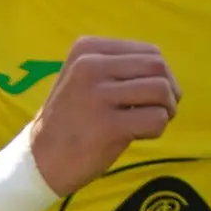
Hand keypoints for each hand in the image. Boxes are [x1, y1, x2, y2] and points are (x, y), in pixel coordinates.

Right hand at [30, 35, 181, 191]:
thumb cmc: (69, 120)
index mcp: (87, 49)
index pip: (148, 51)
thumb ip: (118, 68)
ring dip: (167, 109)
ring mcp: (98, 95)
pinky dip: (157, 129)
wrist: (40, 160)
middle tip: (162, 109)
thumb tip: (165, 73)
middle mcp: (91, 66)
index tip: (151, 95)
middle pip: (158, 67)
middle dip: (170, 90)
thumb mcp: (83, 79)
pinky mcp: (108, 126)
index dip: (162, 73)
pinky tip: (139, 135)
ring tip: (152, 122)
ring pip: (161, 90)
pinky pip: (156, 119)